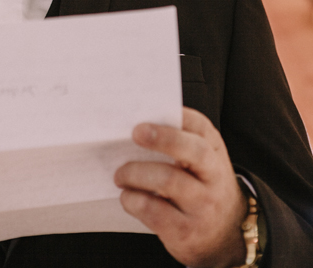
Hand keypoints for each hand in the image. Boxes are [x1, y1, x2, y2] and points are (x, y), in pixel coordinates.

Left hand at [114, 107, 247, 267]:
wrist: (225, 234)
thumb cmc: (200, 185)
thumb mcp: (200, 161)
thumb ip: (178, 142)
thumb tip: (133, 124)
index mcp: (214, 150)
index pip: (201, 127)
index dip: (178, 115)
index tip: (151, 112)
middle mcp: (214, 177)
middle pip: (194, 151)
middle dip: (162, 138)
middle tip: (135, 133)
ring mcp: (203, 206)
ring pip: (167, 180)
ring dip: (135, 173)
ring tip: (120, 174)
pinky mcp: (186, 231)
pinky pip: (154, 211)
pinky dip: (133, 200)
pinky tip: (128, 196)